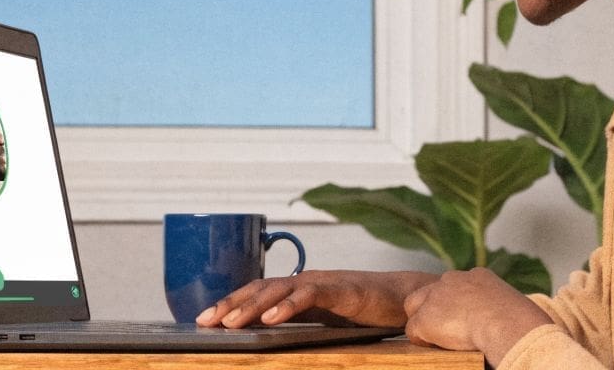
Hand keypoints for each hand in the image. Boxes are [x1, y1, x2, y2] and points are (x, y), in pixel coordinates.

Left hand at [196, 270, 438, 328]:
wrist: (407, 298)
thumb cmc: (367, 310)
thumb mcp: (326, 318)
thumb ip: (300, 320)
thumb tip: (267, 332)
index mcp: (301, 287)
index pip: (259, 291)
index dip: (232, 302)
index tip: (205, 319)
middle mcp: (308, 280)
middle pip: (262, 287)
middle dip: (231, 303)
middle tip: (205, 321)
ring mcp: (325, 283)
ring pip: (280, 289)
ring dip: (252, 306)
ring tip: (231, 323)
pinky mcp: (343, 290)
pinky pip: (310, 295)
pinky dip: (288, 306)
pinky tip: (271, 319)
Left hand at [402, 268, 552, 365]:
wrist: (507, 326)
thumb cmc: (519, 323)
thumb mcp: (511, 305)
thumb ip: (496, 306)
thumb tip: (498, 323)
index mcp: (478, 276)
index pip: (455, 286)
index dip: (454, 304)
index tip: (464, 319)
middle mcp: (454, 279)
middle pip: (430, 291)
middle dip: (433, 309)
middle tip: (448, 330)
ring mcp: (437, 296)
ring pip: (416, 308)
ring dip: (427, 324)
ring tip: (444, 341)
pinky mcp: (425, 317)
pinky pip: (413, 332)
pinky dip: (423, 341)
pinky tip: (440, 348)